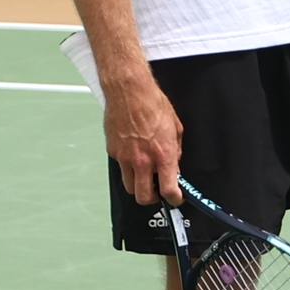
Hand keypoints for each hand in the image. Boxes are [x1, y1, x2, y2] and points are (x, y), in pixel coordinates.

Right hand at [104, 65, 184, 204]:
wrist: (129, 91)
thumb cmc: (152, 104)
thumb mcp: (175, 128)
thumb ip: (175, 151)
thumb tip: (175, 165)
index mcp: (162, 155)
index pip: (168, 190)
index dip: (174, 199)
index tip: (176, 198)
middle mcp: (143, 160)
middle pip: (144, 197)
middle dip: (152, 198)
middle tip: (157, 190)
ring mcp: (125, 158)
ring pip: (129, 187)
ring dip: (138, 185)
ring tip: (145, 175)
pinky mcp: (113, 151)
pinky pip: (120, 168)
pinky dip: (128, 168)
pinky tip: (134, 155)